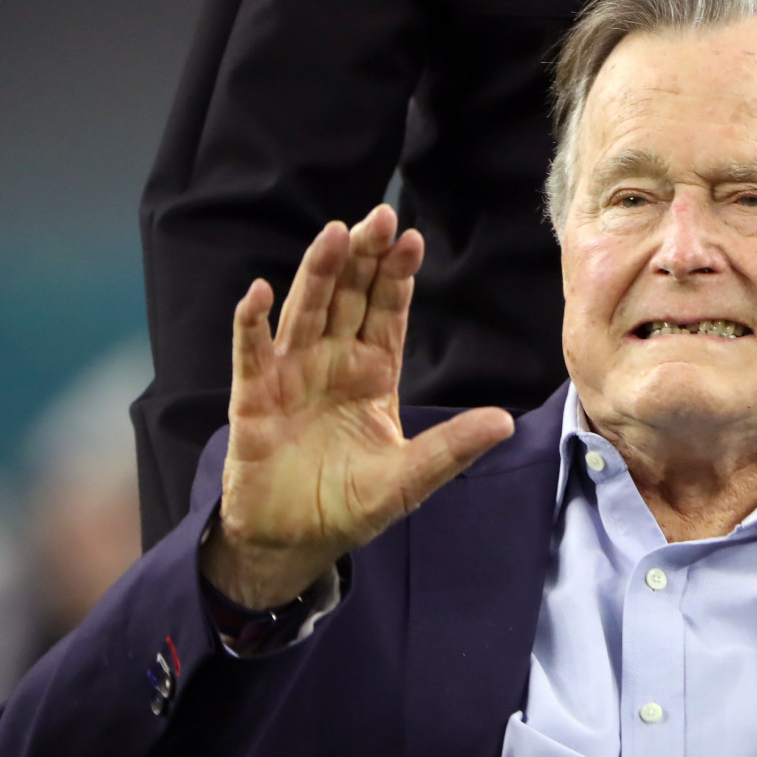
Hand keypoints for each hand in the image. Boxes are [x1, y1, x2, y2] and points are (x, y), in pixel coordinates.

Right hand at [199, 205, 514, 608]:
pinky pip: (251, 355)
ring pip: (305, 312)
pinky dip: (252, 324)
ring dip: (317, 273)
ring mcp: (290, 376)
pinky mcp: (253, 401)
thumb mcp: (408, 479)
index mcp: (372, 373)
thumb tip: (505, 423)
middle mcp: (331, 363)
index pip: (386, 312)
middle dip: (364, 257)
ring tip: (334, 235)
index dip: (397, 276)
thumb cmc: (349, 505)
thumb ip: (451, 449)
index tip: (412, 239)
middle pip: (348, 298)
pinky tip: (260, 292)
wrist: (293, 541)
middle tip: (379, 215)